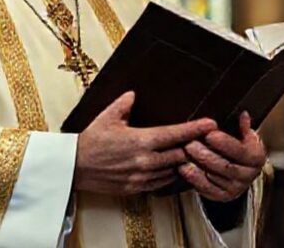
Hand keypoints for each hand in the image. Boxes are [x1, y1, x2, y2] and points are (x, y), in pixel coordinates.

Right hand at [74, 91, 215, 195]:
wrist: (73, 167)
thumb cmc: (90, 141)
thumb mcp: (107, 117)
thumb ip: (123, 103)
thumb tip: (133, 94)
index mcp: (141, 140)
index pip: (176, 134)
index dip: (196, 129)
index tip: (210, 124)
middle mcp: (145, 160)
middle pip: (181, 155)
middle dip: (192, 147)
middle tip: (204, 140)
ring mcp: (141, 177)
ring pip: (173, 171)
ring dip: (181, 163)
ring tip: (190, 154)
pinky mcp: (136, 189)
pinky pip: (160, 183)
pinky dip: (168, 175)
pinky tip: (171, 168)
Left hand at [179, 111, 266, 201]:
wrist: (243, 171)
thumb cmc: (242, 149)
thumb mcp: (246, 136)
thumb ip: (243, 126)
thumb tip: (243, 114)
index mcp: (256, 158)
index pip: (239, 151)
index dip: (224, 143)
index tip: (209, 134)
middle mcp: (248, 176)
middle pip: (225, 166)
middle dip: (205, 154)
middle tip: (190, 144)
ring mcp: (236, 188)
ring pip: (214, 177)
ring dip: (198, 166)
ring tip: (184, 154)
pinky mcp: (223, 196)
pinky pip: (207, 189)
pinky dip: (194, 179)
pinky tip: (183, 168)